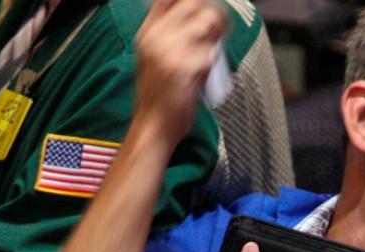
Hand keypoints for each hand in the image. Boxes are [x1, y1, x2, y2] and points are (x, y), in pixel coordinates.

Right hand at [131, 0, 226, 143]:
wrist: (153, 127)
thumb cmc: (159, 96)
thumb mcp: (156, 57)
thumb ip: (173, 34)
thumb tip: (201, 14)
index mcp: (148, 33)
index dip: (190, 1)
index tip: (202, 8)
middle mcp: (156, 38)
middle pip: (193, 3)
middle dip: (212, 15)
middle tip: (216, 31)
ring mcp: (169, 51)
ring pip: (207, 23)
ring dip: (216, 38)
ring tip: (209, 56)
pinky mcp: (185, 67)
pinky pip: (212, 53)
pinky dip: (213, 66)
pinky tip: (203, 77)